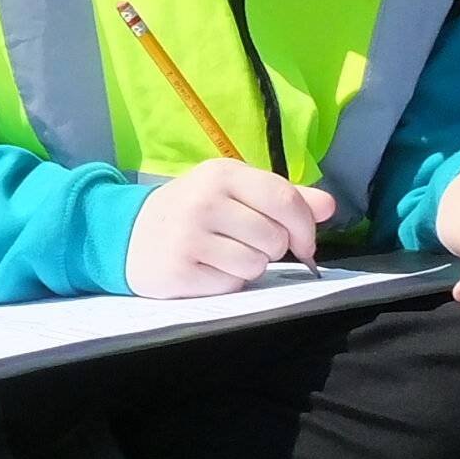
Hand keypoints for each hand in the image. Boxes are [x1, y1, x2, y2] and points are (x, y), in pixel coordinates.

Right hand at [125, 160, 339, 297]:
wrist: (130, 234)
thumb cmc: (194, 211)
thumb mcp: (234, 193)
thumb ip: (284, 198)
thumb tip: (329, 206)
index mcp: (222, 173)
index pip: (285, 200)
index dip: (305, 228)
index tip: (304, 243)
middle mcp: (204, 201)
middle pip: (274, 239)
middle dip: (271, 249)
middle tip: (245, 243)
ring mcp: (188, 236)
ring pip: (255, 265)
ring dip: (248, 267)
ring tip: (223, 255)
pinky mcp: (179, 270)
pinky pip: (231, 285)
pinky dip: (226, 282)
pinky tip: (206, 268)